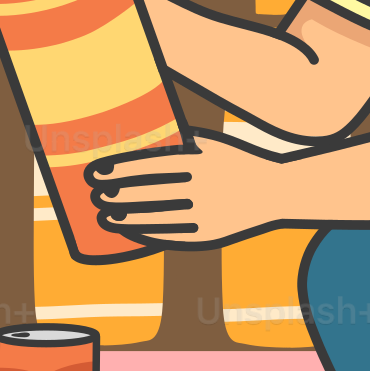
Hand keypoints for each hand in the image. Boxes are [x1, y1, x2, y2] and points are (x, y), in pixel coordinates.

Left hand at [88, 134, 287, 247]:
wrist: (276, 191)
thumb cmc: (233, 160)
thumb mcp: (208, 143)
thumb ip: (174, 140)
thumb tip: (131, 133)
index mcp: (198, 161)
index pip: (146, 166)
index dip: (116, 170)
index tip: (93, 171)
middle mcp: (201, 188)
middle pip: (145, 194)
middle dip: (113, 195)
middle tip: (92, 193)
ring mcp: (206, 215)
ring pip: (153, 219)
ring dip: (123, 219)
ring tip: (102, 215)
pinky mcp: (209, 237)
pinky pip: (169, 237)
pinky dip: (144, 233)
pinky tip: (127, 230)